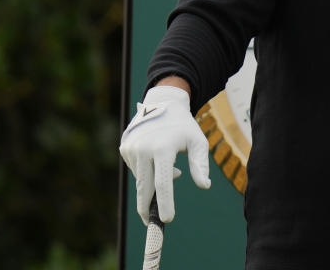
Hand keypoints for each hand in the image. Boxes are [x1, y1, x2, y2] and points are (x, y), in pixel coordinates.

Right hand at [119, 86, 210, 224]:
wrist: (163, 104)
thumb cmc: (184, 127)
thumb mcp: (198, 142)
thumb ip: (200, 165)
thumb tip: (205, 186)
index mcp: (163, 148)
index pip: (163, 183)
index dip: (165, 203)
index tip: (167, 219)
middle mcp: (144, 149)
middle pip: (145, 188)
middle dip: (148, 208)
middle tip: (153, 224)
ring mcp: (131, 148)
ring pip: (141, 179)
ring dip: (153, 184)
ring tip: (172, 169)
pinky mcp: (124, 148)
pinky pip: (136, 170)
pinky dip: (147, 172)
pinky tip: (157, 158)